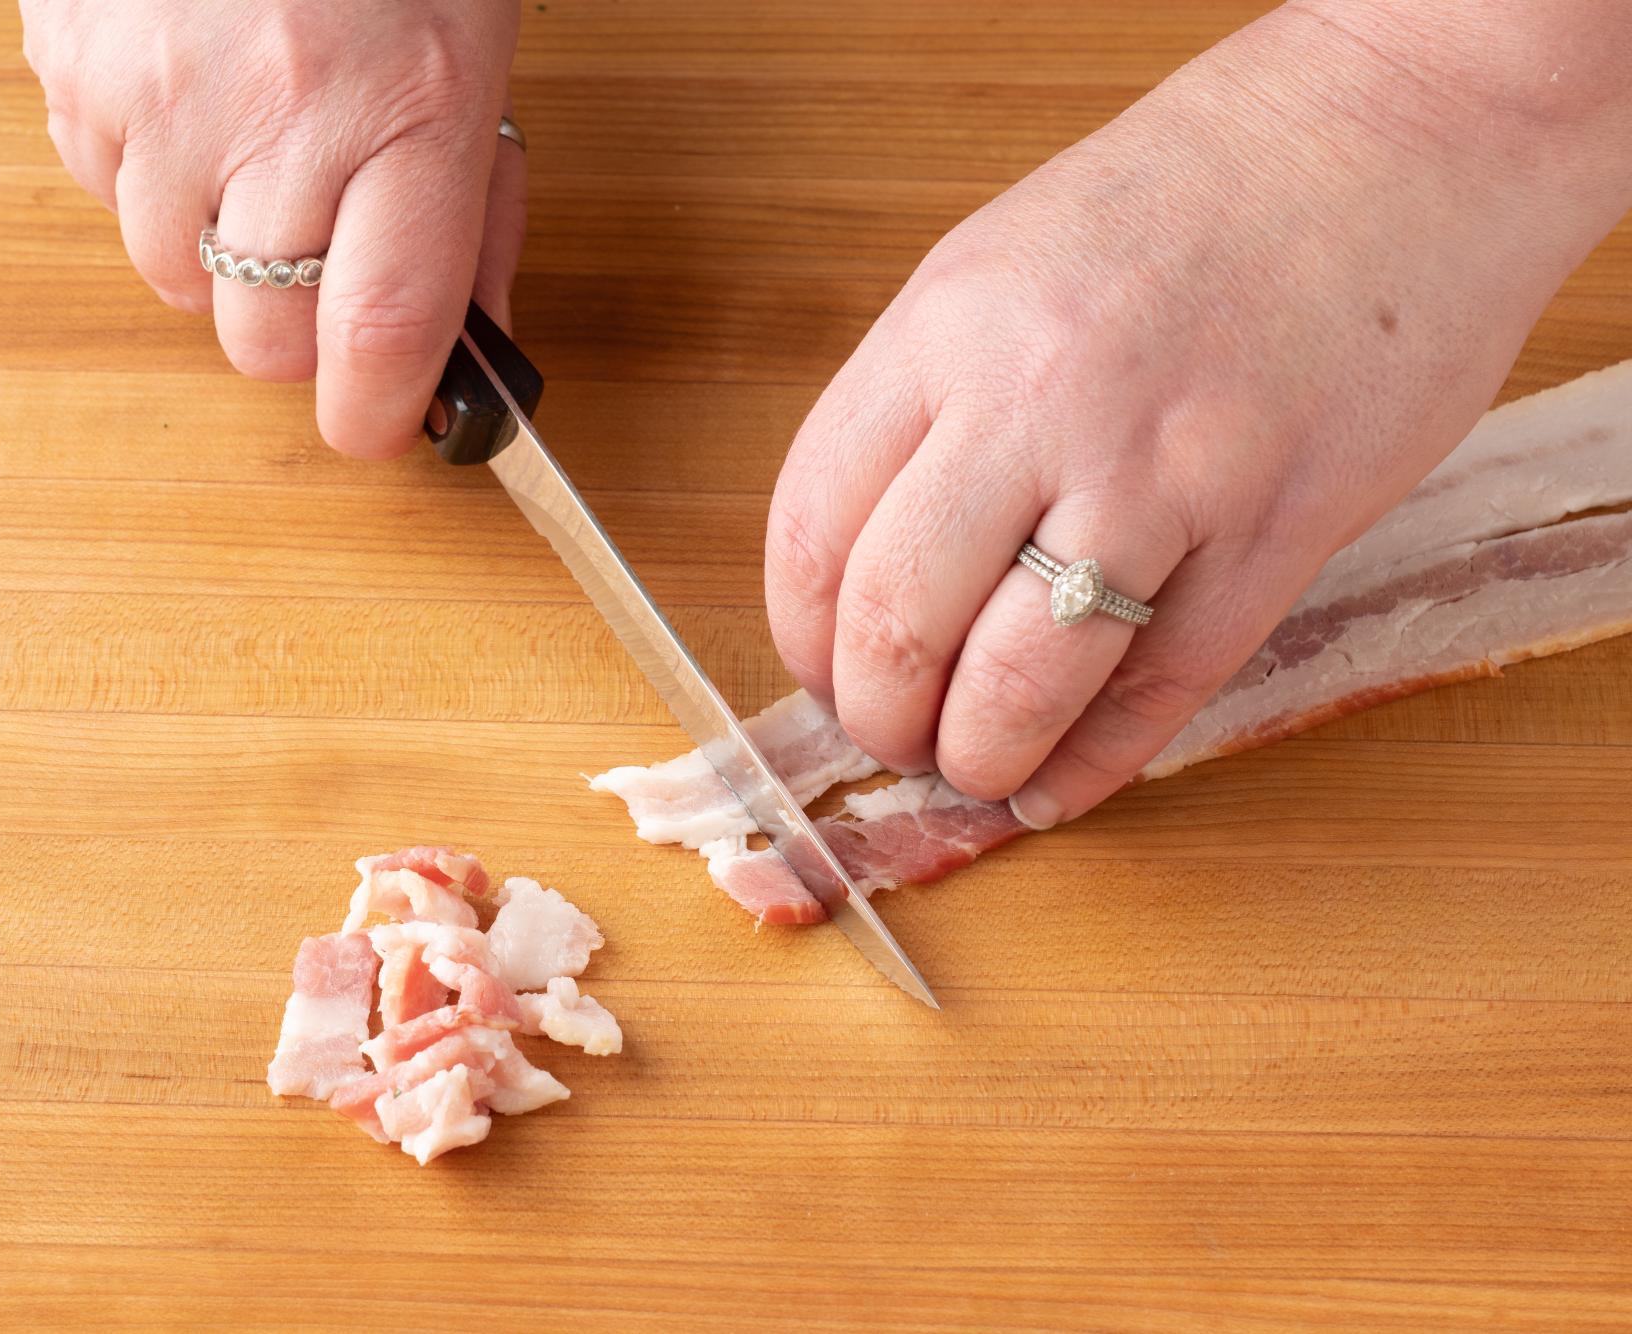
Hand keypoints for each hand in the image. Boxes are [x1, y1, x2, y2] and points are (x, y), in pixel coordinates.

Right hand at [21, 0, 524, 456]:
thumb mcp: (475, 69)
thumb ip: (475, 222)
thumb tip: (464, 354)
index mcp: (412, 108)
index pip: (381, 328)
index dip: (375, 414)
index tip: (381, 429)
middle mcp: (283, 108)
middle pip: (263, 340)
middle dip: (297, 333)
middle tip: (323, 266)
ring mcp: (163, 89)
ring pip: (174, 283)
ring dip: (217, 255)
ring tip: (257, 152)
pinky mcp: (74, 65)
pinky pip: (104, 195)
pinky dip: (149, 180)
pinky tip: (195, 101)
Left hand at [765, 2, 1631, 827]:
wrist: (1404, 128)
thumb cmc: (1194, 196)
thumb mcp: (1007, 262)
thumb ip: (931, 405)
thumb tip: (871, 566)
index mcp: (947, 327)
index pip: (813, 528)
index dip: (804, 638)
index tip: (825, 673)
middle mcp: (1038, 399)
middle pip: (898, 624)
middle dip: (879, 717)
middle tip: (897, 736)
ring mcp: (1163, 469)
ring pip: (1019, 683)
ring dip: (977, 757)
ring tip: (976, 765)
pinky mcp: (1277, 528)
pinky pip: (1161, 691)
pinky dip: (1095, 764)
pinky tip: (1060, 786)